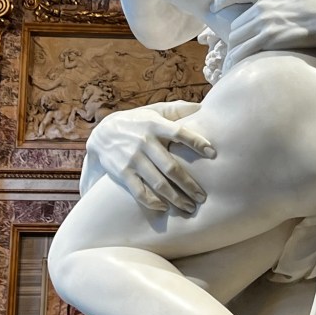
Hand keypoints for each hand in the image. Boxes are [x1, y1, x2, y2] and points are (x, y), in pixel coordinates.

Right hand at [85, 101, 213, 213]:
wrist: (102, 134)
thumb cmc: (137, 122)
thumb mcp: (154, 111)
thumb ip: (177, 109)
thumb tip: (201, 107)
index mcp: (155, 125)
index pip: (179, 133)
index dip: (197, 142)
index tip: (213, 154)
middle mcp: (144, 142)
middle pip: (171, 167)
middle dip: (189, 184)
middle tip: (202, 197)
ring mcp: (132, 159)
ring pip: (158, 183)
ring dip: (176, 198)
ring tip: (189, 207)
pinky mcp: (122, 173)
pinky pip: (139, 191)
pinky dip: (153, 202)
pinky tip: (165, 207)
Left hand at [211, 0, 315, 66]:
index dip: (221, 1)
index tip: (214, 7)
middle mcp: (261, 7)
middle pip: (235, 24)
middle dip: (235, 35)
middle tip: (237, 44)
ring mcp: (264, 24)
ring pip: (237, 39)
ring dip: (234, 49)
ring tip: (234, 60)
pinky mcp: (269, 40)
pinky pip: (244, 51)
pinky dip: (237, 59)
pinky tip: (235, 67)